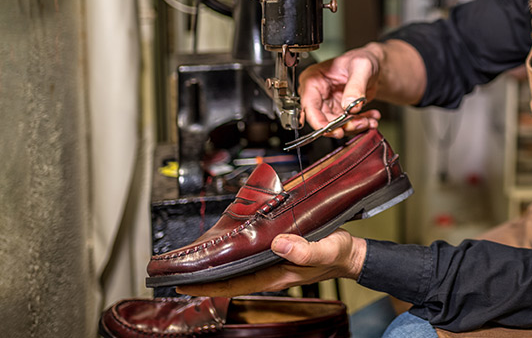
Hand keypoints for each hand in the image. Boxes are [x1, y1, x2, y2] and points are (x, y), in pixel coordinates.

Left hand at [176, 229, 366, 297]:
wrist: (352, 255)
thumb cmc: (340, 253)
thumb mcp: (327, 249)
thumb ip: (306, 250)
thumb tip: (279, 244)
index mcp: (278, 275)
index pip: (236, 285)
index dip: (209, 286)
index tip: (184, 284)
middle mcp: (272, 273)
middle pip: (231, 280)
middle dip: (206, 279)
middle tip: (179, 273)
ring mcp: (274, 266)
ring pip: (239, 271)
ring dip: (218, 269)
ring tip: (196, 262)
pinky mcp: (278, 256)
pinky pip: (250, 261)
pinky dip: (234, 258)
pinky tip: (228, 250)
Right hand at [298, 44, 384, 137]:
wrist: (374, 65)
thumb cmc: (362, 59)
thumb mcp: (361, 66)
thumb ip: (355, 85)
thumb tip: (349, 104)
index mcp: (313, 79)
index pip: (309, 106)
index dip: (319, 121)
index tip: (334, 130)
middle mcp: (317, 94)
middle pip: (323, 119)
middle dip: (344, 125)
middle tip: (361, 122)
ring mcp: (327, 104)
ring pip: (336, 125)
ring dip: (355, 125)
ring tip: (369, 120)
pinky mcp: (338, 111)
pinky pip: (347, 124)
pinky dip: (360, 124)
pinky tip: (371, 118)